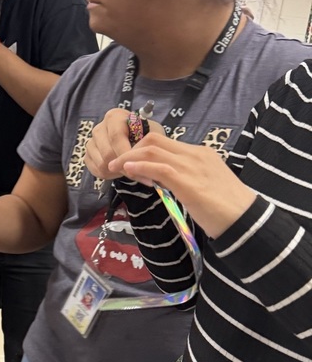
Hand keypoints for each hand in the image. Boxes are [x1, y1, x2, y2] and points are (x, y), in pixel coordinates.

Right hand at [84, 108, 164, 179]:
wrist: (136, 139)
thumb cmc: (146, 134)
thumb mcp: (153, 133)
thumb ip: (147, 144)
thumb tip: (140, 160)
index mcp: (114, 117)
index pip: (116, 137)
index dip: (126, 153)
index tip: (138, 164)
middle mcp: (99, 128)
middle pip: (107, 153)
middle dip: (123, 165)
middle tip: (138, 171)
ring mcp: (91, 142)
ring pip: (101, 164)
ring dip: (117, 171)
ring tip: (130, 169)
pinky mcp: (88, 155)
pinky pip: (96, 170)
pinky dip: (109, 175)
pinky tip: (119, 171)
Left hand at [108, 133, 256, 237]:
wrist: (246, 221)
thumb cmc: (227, 209)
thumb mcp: (203, 187)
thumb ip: (183, 179)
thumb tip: (160, 181)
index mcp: (201, 154)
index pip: (164, 142)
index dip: (141, 150)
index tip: (129, 163)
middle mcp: (195, 154)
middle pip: (154, 141)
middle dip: (130, 150)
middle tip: (116, 164)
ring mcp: (191, 166)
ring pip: (152, 150)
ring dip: (129, 158)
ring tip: (115, 169)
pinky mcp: (187, 182)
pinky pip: (158, 167)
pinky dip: (139, 167)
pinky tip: (128, 172)